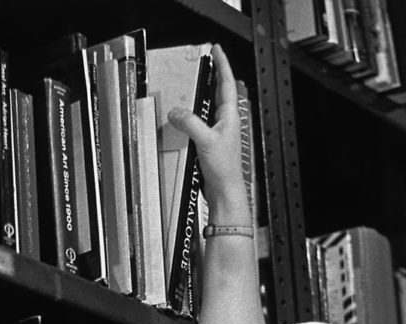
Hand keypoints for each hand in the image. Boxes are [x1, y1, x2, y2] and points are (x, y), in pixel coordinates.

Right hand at [167, 44, 247, 219]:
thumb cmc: (224, 169)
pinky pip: (200, 124)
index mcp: (230, 116)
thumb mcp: (205, 141)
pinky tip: (184, 120)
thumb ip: (190, 123)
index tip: (217, 50)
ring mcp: (218, 133)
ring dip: (200, 98)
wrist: (225, 192)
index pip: (226, 83)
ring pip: (208, 108)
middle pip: (219, 92)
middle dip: (211, 77)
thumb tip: (176, 112)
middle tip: (204, 63)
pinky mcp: (210, 144)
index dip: (222, 64)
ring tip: (191, 87)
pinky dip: (192, 118)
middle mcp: (226, 123)